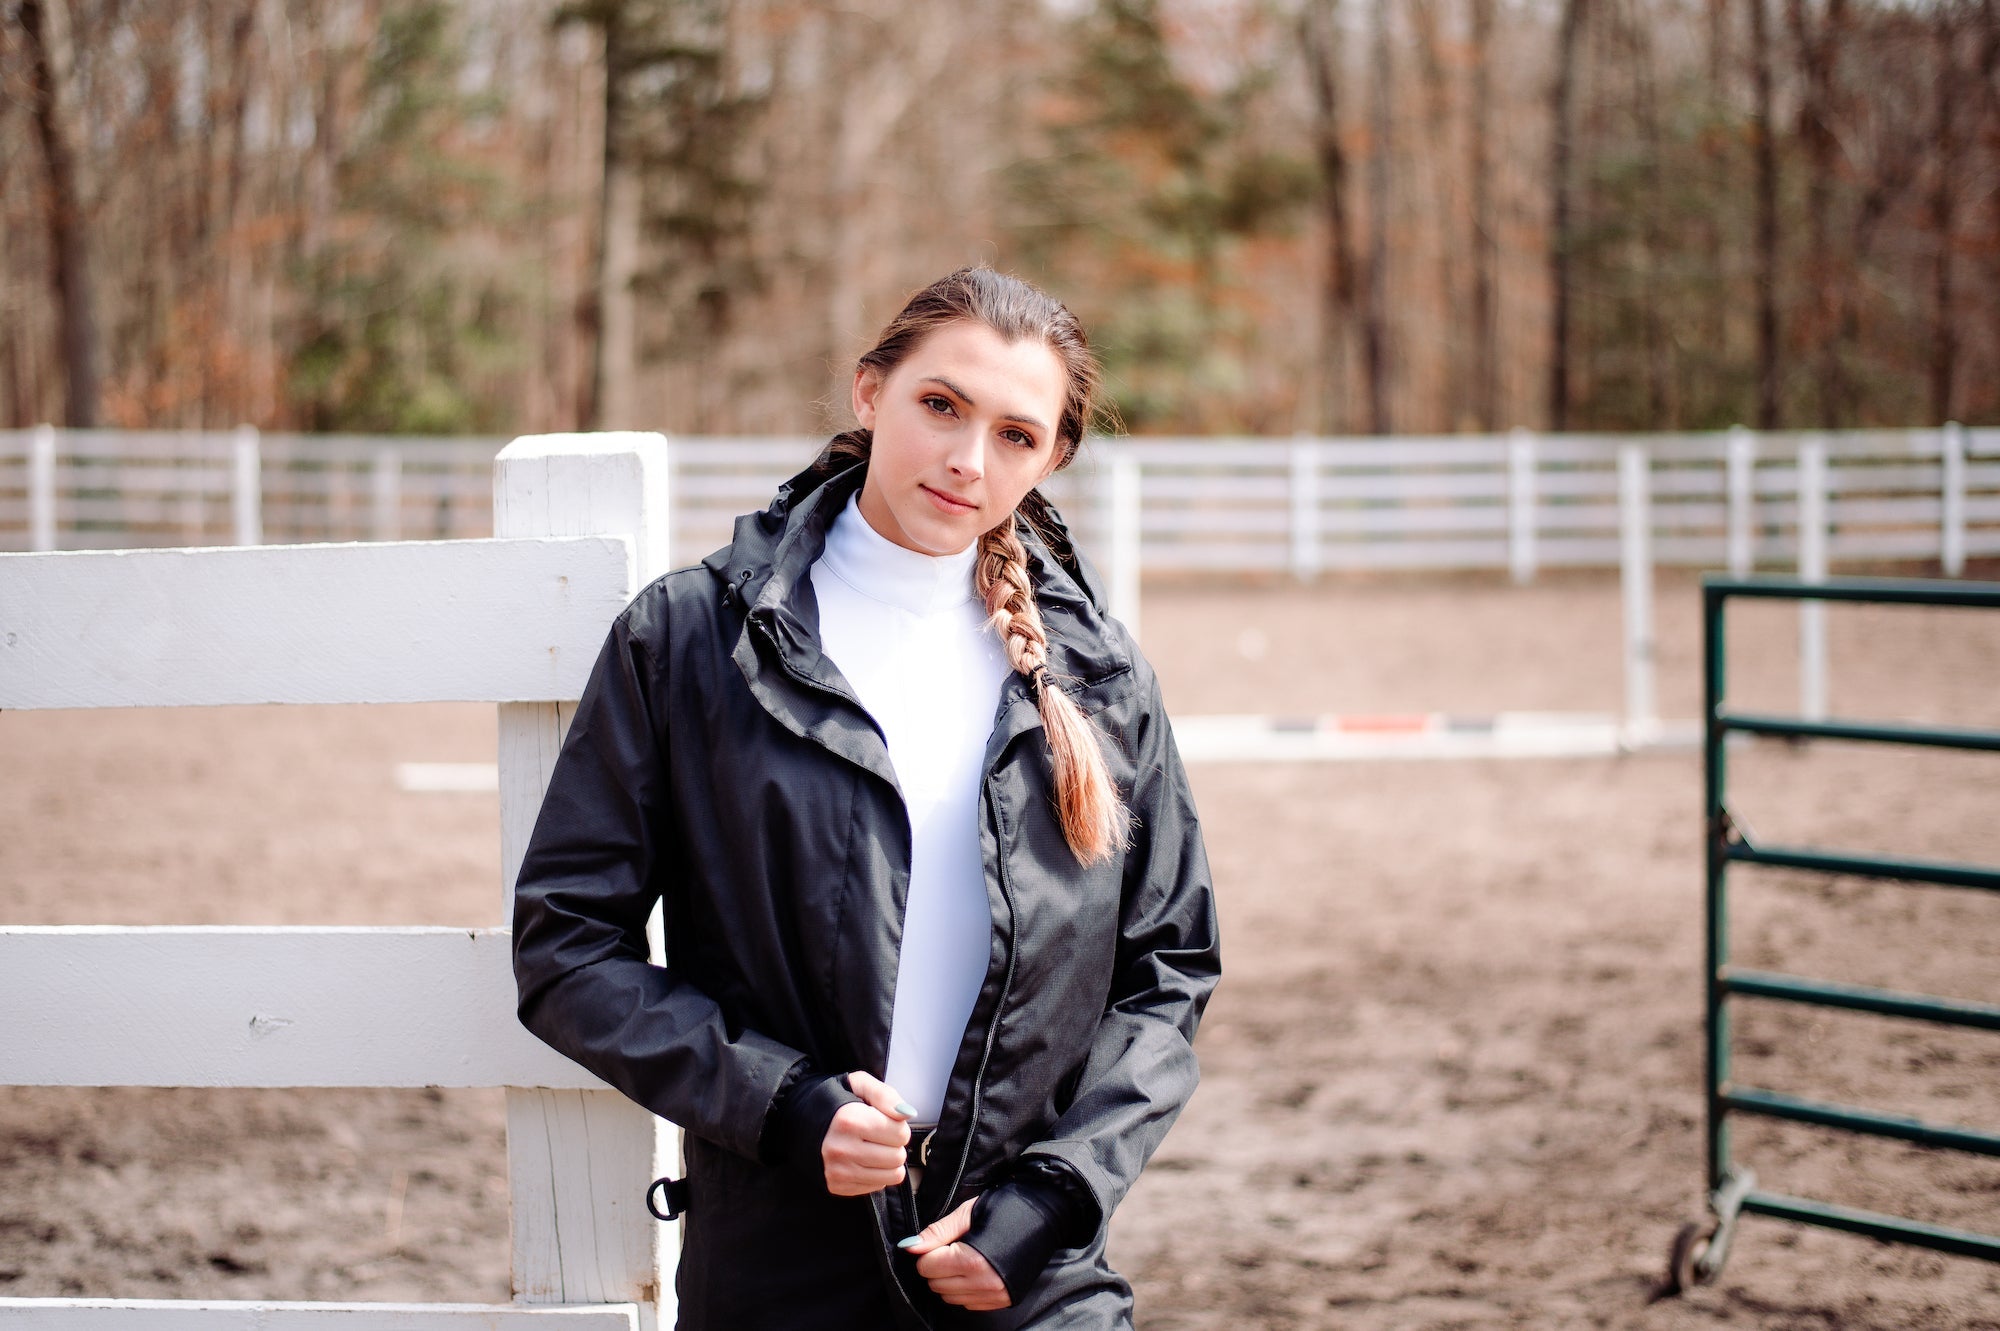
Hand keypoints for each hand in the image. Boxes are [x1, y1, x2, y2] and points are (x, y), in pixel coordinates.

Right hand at [821, 1070, 913, 1196]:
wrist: (797, 1120)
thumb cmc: (835, 1100)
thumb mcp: (859, 1083)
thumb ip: (886, 1095)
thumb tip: (908, 1114)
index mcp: (850, 1120)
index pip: (900, 1134)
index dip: (897, 1125)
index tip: (883, 1120)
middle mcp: (842, 1149)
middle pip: (897, 1156)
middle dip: (894, 1144)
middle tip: (879, 1135)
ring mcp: (839, 1171)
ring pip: (892, 1175)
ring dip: (889, 1161)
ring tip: (874, 1147)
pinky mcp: (837, 1186)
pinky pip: (877, 1186)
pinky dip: (876, 1173)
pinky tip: (863, 1159)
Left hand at [899, 1196, 1010, 1311]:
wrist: (1045, 1214)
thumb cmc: (1005, 1207)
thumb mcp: (967, 1213)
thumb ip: (937, 1232)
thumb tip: (909, 1247)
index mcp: (973, 1260)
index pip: (927, 1267)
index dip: (929, 1251)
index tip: (943, 1240)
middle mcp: (984, 1283)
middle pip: (936, 1284)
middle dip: (938, 1265)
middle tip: (954, 1247)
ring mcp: (995, 1295)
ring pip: (949, 1297)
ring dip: (950, 1279)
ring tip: (966, 1257)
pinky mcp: (1002, 1301)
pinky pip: (968, 1304)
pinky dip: (965, 1289)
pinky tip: (977, 1269)